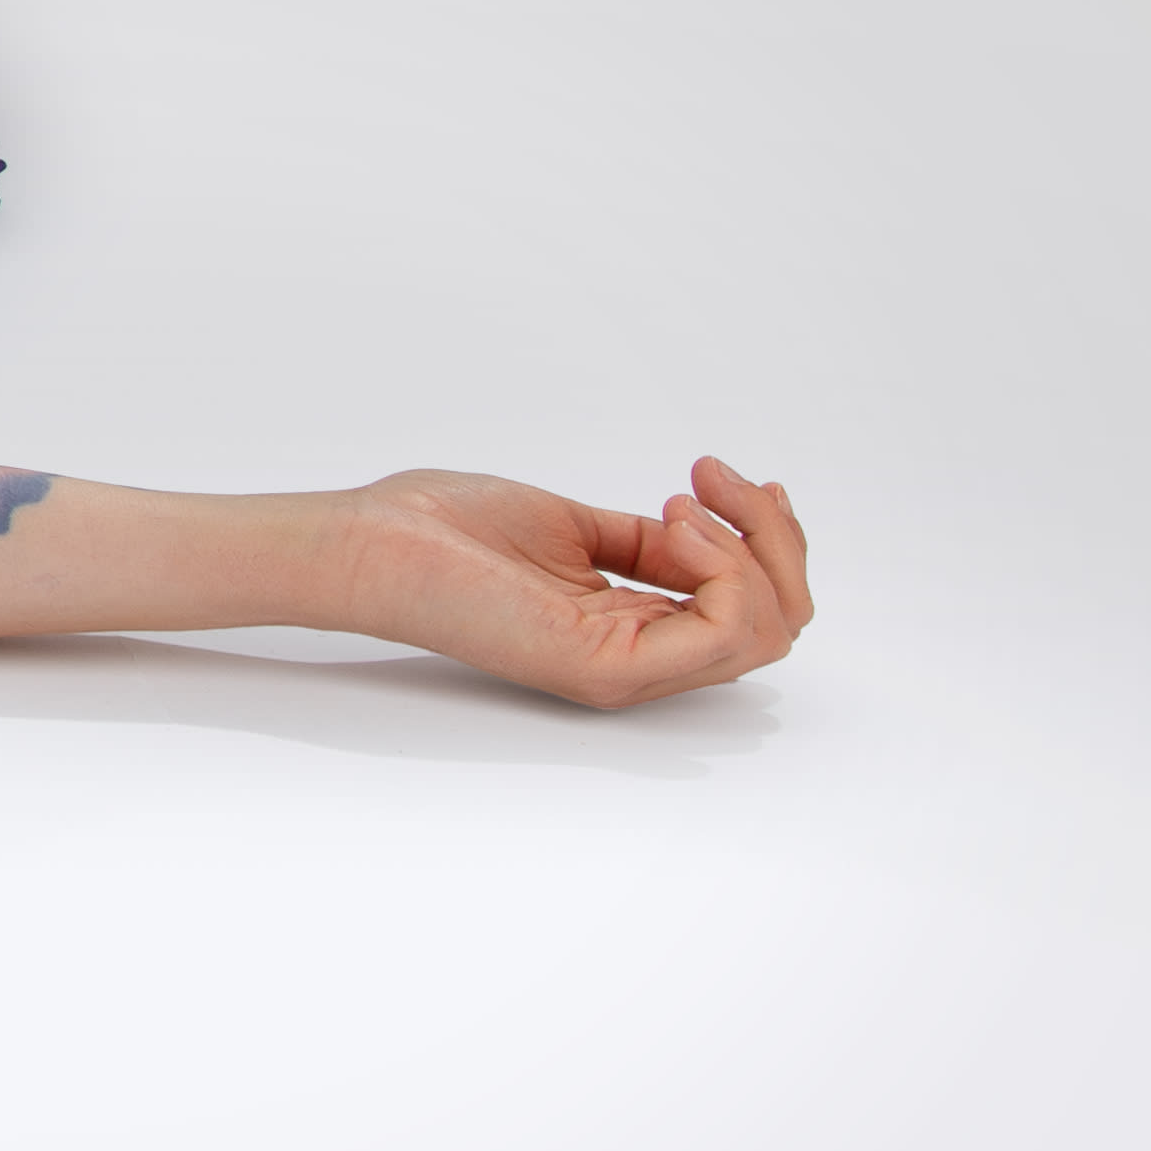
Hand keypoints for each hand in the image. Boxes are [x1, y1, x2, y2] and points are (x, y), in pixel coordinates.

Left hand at [318, 458, 813, 706]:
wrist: (373, 540)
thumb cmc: (446, 530)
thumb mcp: (578, 527)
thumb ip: (648, 544)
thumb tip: (714, 537)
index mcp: (630, 629)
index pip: (754, 613)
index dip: (772, 544)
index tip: (738, 480)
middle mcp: (637, 659)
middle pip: (777, 626)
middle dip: (776, 541)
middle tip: (719, 480)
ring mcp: (623, 670)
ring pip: (764, 633)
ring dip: (750, 550)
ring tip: (682, 504)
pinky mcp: (603, 668)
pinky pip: (721, 638)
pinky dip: (725, 573)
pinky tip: (677, 529)